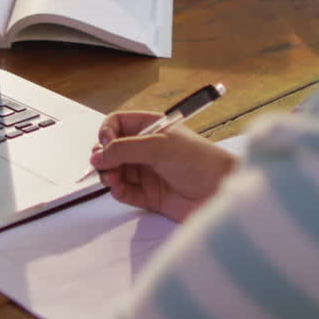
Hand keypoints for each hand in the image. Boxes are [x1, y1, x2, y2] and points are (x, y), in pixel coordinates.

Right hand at [88, 111, 239, 222]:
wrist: (221, 192)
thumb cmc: (201, 161)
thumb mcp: (160, 147)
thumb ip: (125, 149)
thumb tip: (98, 155)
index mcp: (151, 128)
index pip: (117, 124)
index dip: (107, 133)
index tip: (105, 144)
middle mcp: (146, 149)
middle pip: (111, 149)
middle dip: (104, 157)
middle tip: (104, 165)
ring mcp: (147, 172)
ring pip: (114, 171)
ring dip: (108, 175)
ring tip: (113, 179)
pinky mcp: (148, 195)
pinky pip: (123, 192)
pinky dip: (117, 191)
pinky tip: (119, 189)